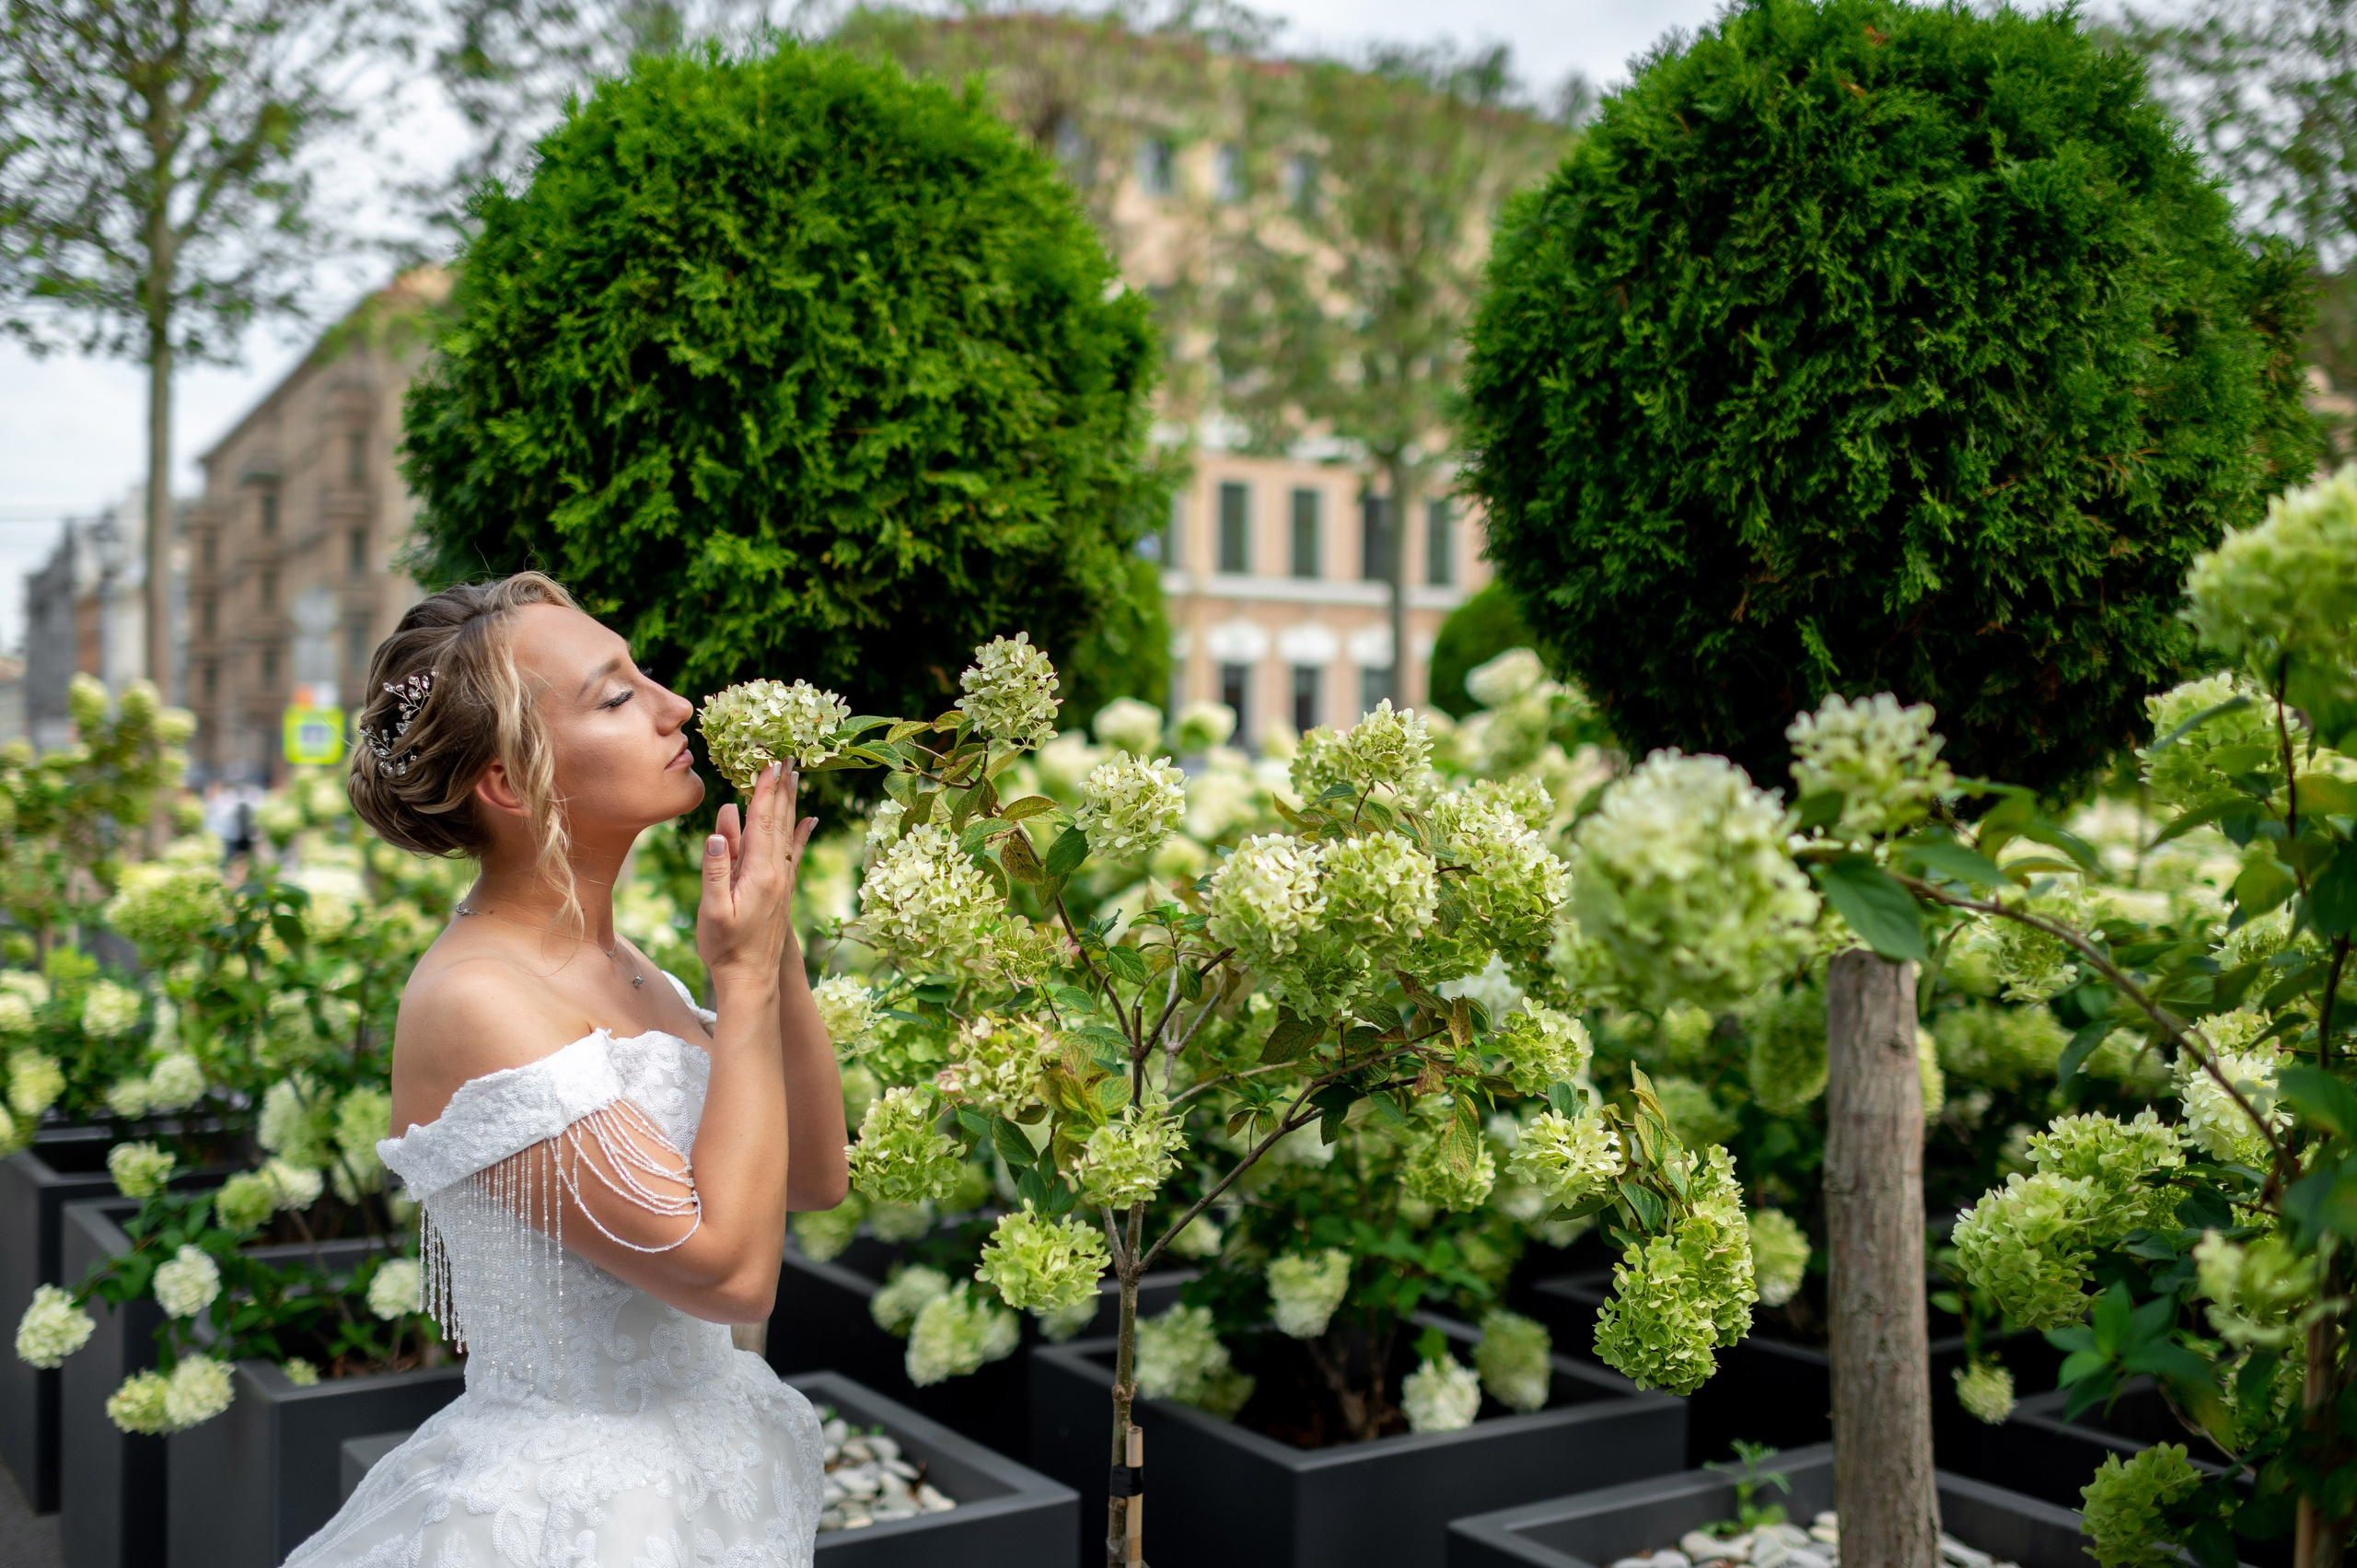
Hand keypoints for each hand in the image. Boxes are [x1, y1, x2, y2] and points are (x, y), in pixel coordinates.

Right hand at [696, 762, 815, 990]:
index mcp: (760, 874)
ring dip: (790, 803)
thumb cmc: (726, 947)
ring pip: (787, 833)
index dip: (765, 792)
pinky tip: (809, 820)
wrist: (752, 979)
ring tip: (795, 778)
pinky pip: (792, 852)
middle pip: (780, 821)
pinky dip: (800, 832)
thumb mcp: (713, 910)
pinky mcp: (782, 890)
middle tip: (788, 758)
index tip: (770, 764)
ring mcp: (783, 880)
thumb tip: (719, 832)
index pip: (763, 823)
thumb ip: (716, 871)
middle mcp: (777, 873)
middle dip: (782, 788)